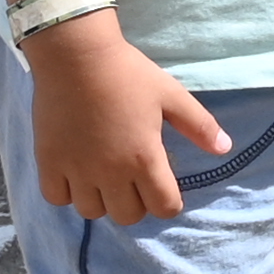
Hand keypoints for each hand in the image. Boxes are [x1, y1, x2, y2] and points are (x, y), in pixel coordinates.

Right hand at [27, 17, 224, 223]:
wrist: (77, 57)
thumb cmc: (128, 74)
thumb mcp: (172, 95)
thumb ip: (199, 125)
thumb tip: (225, 149)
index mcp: (144, 158)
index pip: (163, 208)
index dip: (169, 202)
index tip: (165, 187)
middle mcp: (110, 172)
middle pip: (128, 216)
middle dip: (137, 203)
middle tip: (135, 180)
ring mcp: (76, 169)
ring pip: (92, 211)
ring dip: (102, 200)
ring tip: (104, 178)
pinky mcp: (48, 161)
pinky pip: (57, 198)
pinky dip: (67, 193)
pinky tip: (76, 174)